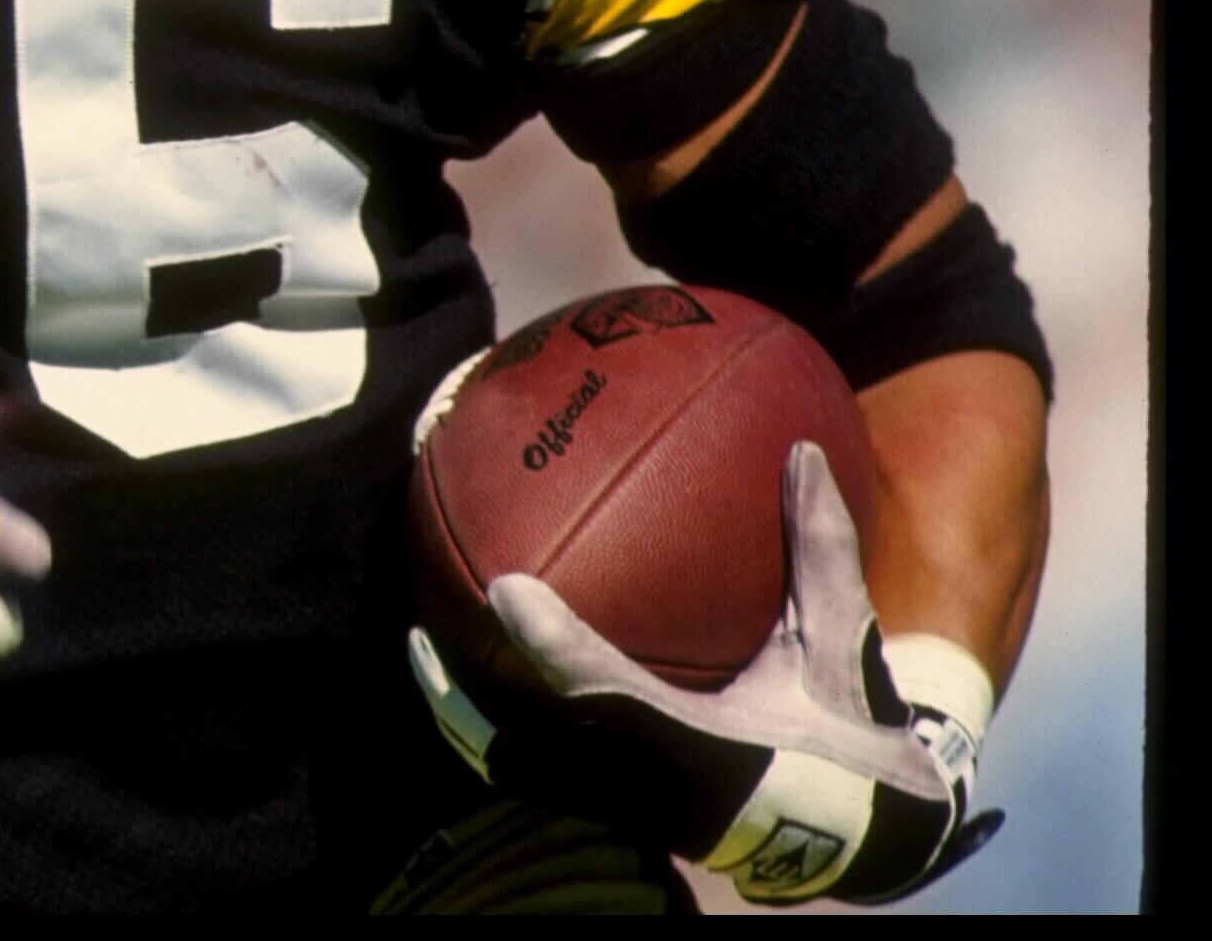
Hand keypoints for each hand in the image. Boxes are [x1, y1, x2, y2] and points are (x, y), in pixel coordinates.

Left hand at [406, 442, 998, 903]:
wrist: (865, 833)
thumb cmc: (848, 727)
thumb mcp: (839, 641)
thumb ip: (818, 549)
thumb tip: (803, 450)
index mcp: (705, 745)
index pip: (607, 692)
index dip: (552, 645)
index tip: (505, 587)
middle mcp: (652, 784)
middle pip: (528, 751)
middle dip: (463, 699)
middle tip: (418, 634)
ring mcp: (629, 806)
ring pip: (519, 769)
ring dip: (464, 718)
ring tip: (423, 654)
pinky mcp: (622, 814)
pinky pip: (538, 771)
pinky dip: (499, 728)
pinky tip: (474, 681)